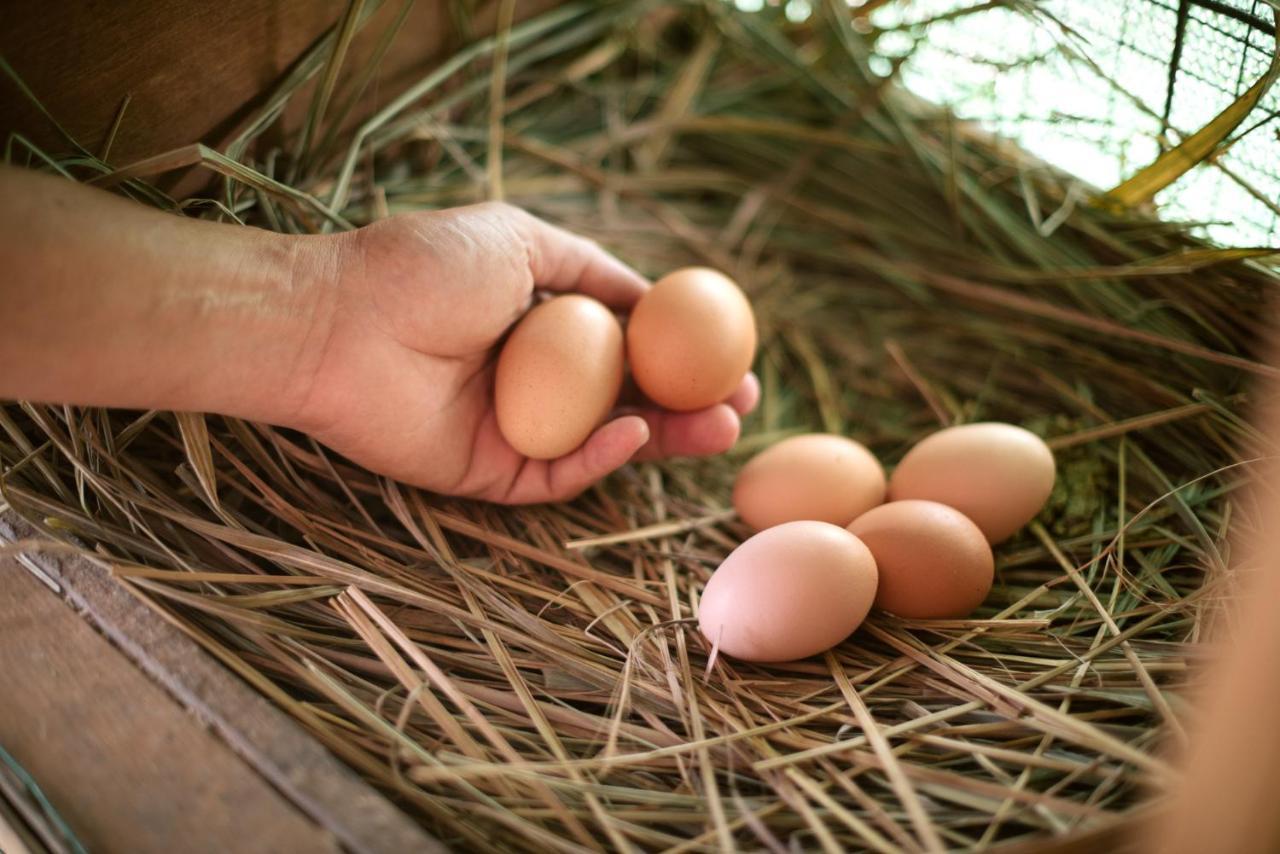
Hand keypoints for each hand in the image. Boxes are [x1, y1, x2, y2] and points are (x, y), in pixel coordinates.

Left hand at [287, 202, 758, 502]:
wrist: (338, 320)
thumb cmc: (423, 269)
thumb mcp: (520, 241)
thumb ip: (590, 269)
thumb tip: (654, 295)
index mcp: (544, 325)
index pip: (630, 348)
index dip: (685, 355)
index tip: (735, 357)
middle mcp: (537, 380)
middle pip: (631, 400)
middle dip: (691, 406)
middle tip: (742, 409)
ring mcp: (517, 429)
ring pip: (607, 443)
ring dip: (666, 437)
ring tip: (720, 430)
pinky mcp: (491, 472)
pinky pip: (560, 472)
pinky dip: (601, 456)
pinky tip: (634, 431)